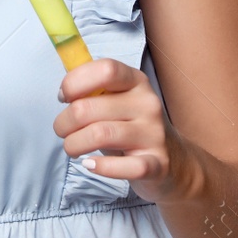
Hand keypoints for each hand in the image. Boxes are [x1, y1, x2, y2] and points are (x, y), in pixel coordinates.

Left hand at [53, 56, 197, 204]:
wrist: (175, 161)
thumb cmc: (132, 127)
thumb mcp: (117, 101)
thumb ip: (93, 89)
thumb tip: (63, 89)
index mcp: (136, 82)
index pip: (105, 69)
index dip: (75, 82)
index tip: (64, 97)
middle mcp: (148, 104)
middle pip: (88, 108)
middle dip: (63, 122)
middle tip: (63, 130)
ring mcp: (154, 134)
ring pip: (99, 134)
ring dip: (74, 144)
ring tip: (72, 148)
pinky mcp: (157, 164)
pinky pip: (123, 167)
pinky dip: (100, 167)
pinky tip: (90, 164)